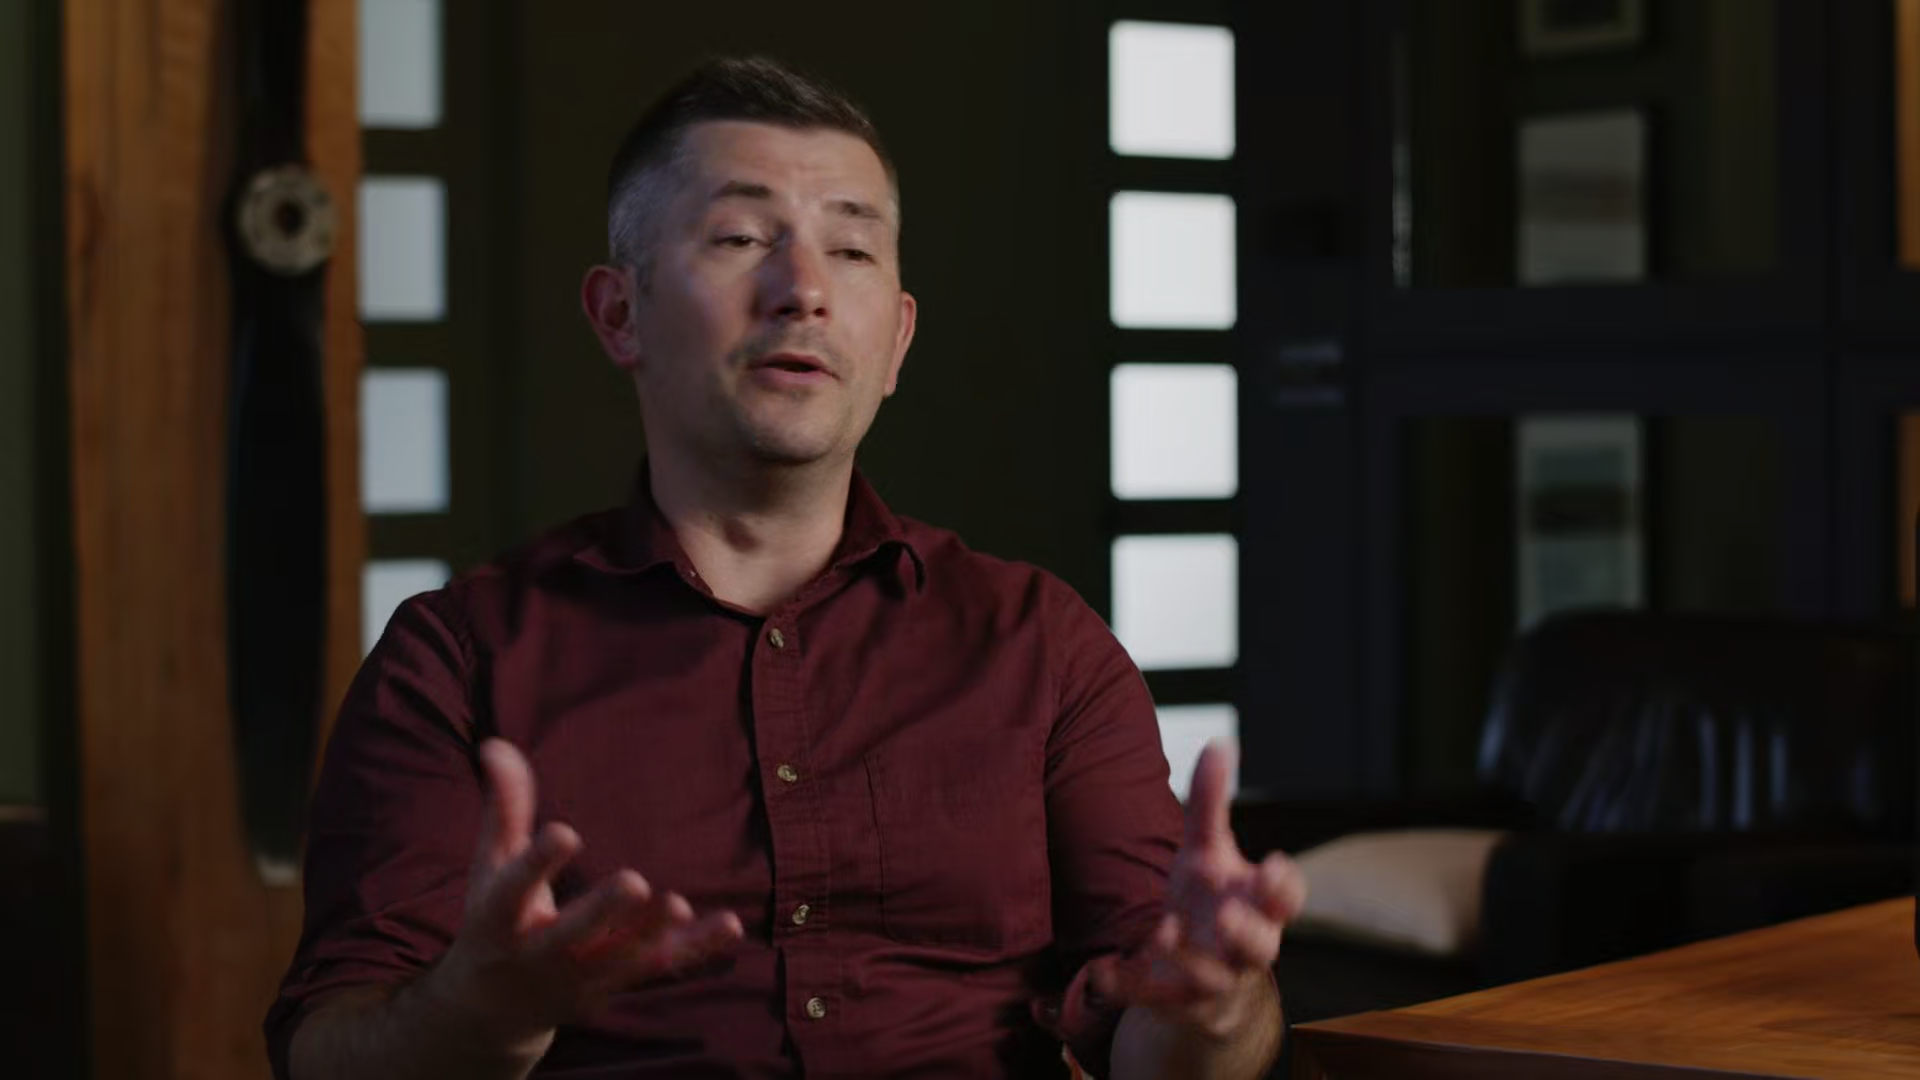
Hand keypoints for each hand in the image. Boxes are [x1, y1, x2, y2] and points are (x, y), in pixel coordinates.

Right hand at [428, 738, 744, 1055]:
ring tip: (679, 905)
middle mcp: (539, 955)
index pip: (513, 892)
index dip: (537, 863)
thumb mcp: (489, 867)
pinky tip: (730, 925)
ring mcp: (579, 978)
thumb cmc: (493, 921)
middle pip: (573, 935)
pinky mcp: (615, 986)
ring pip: (621, 959)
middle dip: (603, 912)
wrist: (490, 1013)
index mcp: (498, 921)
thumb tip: (497, 743)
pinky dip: (696, 949)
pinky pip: (660, 968)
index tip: (566, 831)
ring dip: (652, 934)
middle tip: (634, 882)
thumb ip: (504, 808)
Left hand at [1086, 739, 1305, 1038]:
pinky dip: (1127, 986)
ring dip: (1188, 956)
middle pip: (1261, 947)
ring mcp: (1210, 979)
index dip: (1284, 886)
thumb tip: (1221, 742)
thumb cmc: (1206, 901)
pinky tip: (1101, 972)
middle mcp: (1241, 946)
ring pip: (1211, 977)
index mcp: (1255, 904)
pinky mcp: (1173, 1003)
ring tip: (1163, 929)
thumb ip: (1212, 802)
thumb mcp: (1206, 852)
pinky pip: (1151, 999)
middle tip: (1229, 914)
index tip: (1274, 864)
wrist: (1195, 979)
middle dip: (1248, 932)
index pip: (1286, 899)